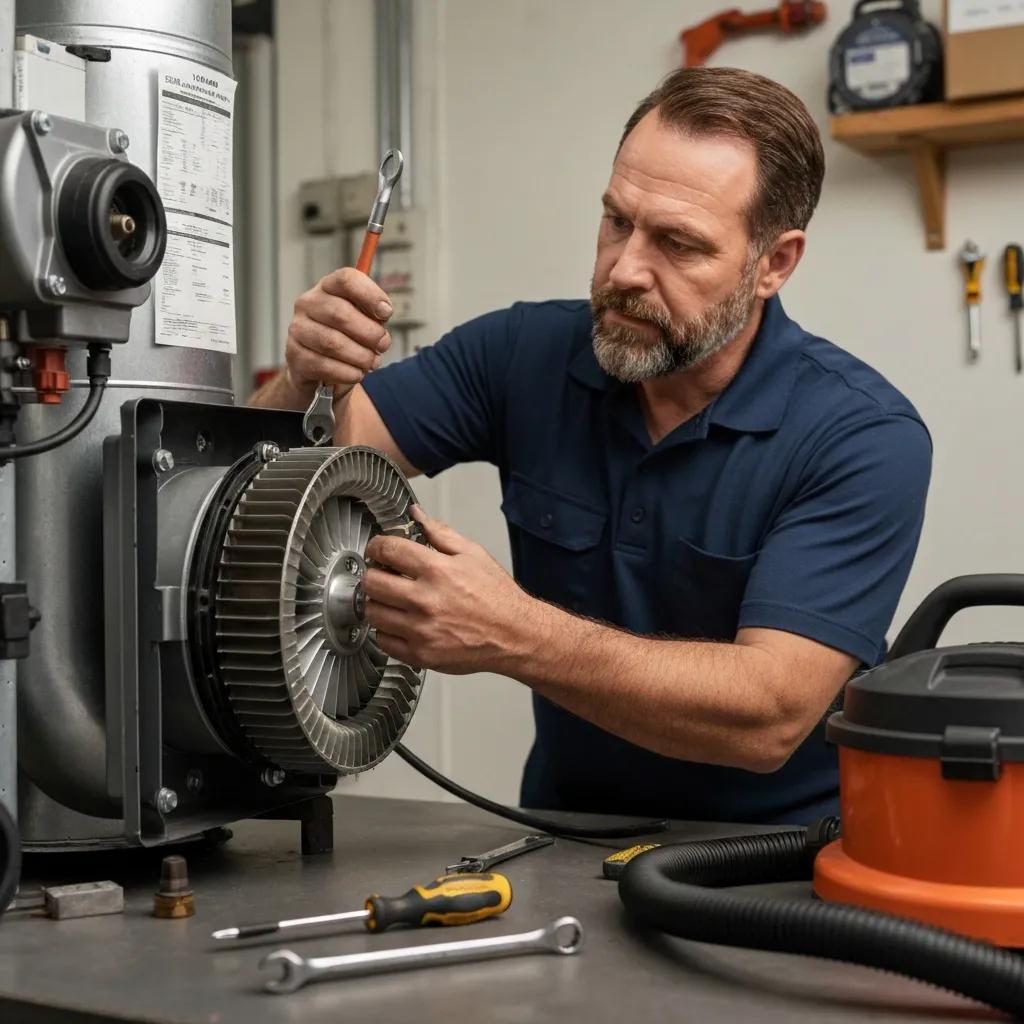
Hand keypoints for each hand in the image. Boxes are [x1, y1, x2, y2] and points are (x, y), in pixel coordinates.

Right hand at [284, 267, 393, 399]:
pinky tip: (357, 374)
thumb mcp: (363, 321)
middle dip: (369, 333)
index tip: (386, 312)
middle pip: (340, 313)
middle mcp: (308, 304)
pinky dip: (348, 372)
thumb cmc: (346, 338)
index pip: (346, 279)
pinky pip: (325, 366)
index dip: (370, 294)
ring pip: (333, 342)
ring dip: (360, 356)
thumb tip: (383, 314)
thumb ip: (374, 316)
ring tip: (371, 362)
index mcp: (328, 288)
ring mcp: (298, 329)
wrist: (317, 367)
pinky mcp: (295, 355)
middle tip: (383, 345)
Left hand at [362, 507, 538, 674]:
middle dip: (374, 574)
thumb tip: (416, 515)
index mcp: (438, 570)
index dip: (376, 546)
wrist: (516, 635)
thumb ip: (440, 532)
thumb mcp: (473, 554)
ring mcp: (422, 630)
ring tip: (392, 600)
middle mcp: (426, 600)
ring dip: (377, 603)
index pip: (387, 550)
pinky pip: (384, 640)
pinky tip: (400, 622)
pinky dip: (386, 630)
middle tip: (382, 575)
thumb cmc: (498, 596)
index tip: (377, 550)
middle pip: (372, 582)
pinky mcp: (421, 654)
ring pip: (373, 612)